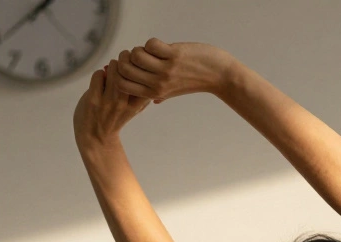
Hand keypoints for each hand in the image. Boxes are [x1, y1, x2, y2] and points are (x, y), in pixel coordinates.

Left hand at [73, 58, 151, 149]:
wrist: (95, 138)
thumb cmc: (115, 119)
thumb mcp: (134, 110)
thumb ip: (140, 95)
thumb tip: (140, 70)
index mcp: (136, 105)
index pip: (145, 80)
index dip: (140, 68)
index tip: (135, 67)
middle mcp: (123, 104)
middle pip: (129, 70)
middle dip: (125, 61)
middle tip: (122, 63)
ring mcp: (107, 102)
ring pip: (113, 70)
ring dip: (112, 66)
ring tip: (110, 71)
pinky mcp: (92, 100)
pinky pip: (98, 75)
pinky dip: (98, 74)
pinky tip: (99, 80)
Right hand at [113, 39, 236, 102]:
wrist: (219, 75)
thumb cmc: (196, 81)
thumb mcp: (175, 92)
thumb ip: (160, 95)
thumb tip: (150, 100)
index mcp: (154, 93)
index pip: (122, 85)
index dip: (120, 72)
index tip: (129, 65)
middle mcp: (158, 84)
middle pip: (125, 69)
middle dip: (127, 57)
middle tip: (137, 54)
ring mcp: (166, 70)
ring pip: (136, 55)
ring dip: (140, 48)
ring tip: (151, 50)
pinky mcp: (175, 55)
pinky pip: (151, 45)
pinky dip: (153, 42)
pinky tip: (161, 46)